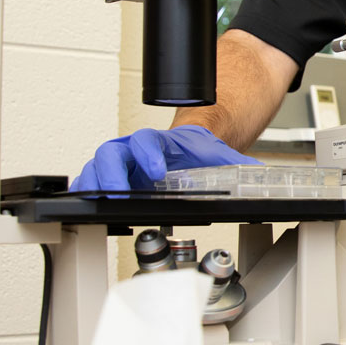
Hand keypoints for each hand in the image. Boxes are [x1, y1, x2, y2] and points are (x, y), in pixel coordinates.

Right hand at [71, 125, 256, 190]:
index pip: (146, 140)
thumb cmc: (195, 151)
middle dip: (112, 172)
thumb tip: (259, 174)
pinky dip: (86, 191)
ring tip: (98, 202)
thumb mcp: (216, 155)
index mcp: (158, 141)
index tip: (157, 171)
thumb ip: (235, 164)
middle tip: (118, 193)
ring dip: (95, 184)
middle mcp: (133, 149)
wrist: (187, 147)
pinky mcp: (112, 178)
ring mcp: (120, 163)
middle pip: (111, 152)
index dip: (148, 153)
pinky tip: (86, 203)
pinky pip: (91, 180)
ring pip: (96, 166)